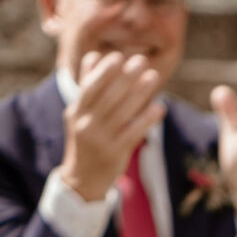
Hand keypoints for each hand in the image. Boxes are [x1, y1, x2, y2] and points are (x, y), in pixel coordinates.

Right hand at [59, 49, 163, 202]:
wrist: (82, 181)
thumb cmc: (84, 140)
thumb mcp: (78, 114)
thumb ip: (87, 87)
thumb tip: (94, 56)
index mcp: (76, 111)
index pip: (90, 87)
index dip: (104, 71)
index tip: (118, 57)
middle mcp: (86, 124)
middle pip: (108, 97)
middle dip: (125, 77)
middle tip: (141, 60)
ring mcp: (101, 140)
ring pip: (122, 112)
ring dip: (140, 93)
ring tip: (153, 76)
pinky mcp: (115, 154)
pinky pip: (134, 133)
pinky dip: (147, 119)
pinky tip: (159, 107)